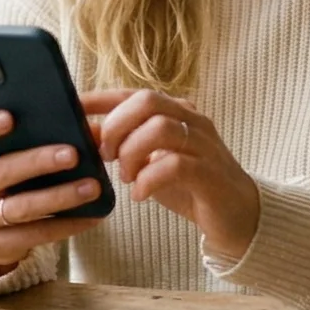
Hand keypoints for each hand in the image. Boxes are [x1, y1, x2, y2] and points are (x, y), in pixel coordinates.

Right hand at [0, 110, 105, 274]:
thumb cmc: (3, 182)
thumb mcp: (4, 159)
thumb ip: (34, 140)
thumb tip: (91, 130)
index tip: (9, 117)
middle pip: (1, 172)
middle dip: (38, 162)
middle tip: (73, 154)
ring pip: (21, 207)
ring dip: (60, 196)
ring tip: (91, 187)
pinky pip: (35, 234)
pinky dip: (66, 225)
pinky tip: (91, 216)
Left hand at [84, 89, 261, 260]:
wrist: (236, 216)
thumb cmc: (188, 185)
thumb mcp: (149, 162)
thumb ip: (122, 145)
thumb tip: (84, 133)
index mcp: (175, 112)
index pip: (132, 93)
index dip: (99, 99)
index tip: (72, 108)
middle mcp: (191, 120)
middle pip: (148, 101)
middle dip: (117, 126)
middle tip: (106, 155)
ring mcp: (204, 145)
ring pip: (162, 128)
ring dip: (133, 152)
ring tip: (127, 176)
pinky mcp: (211, 173)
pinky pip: (175, 164)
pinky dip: (149, 179)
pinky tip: (140, 194)